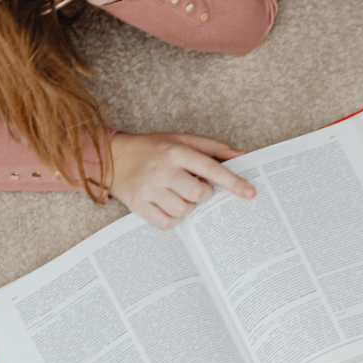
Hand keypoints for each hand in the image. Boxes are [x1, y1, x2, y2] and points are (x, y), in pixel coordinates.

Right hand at [104, 133, 255, 227]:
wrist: (113, 157)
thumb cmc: (153, 149)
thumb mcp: (182, 140)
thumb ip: (213, 148)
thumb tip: (242, 155)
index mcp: (176, 151)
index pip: (211, 168)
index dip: (233, 182)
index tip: (249, 193)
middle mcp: (163, 170)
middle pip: (199, 193)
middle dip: (204, 194)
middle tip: (196, 187)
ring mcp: (149, 189)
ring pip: (184, 210)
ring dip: (188, 207)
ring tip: (178, 195)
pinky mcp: (138, 205)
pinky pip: (166, 223)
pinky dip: (173, 219)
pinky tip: (169, 206)